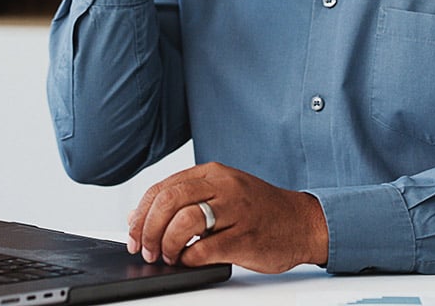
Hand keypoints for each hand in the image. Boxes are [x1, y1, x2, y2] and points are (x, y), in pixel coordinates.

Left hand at [126, 162, 328, 272]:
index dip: (141, 213)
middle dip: (149, 229)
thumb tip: (138, 216)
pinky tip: (189, 261)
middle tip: (145, 250)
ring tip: (167, 256)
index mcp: (212, 172)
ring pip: (185, 221)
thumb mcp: (220, 192)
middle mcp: (223, 186)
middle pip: (169, 200)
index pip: (163, 187)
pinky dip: (190, 258)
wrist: (302, 222)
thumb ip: (183, 199)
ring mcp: (236, 210)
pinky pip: (206, 248)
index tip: (132, 233)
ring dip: (167, 244)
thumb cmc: (257, 210)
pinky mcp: (246, 237)